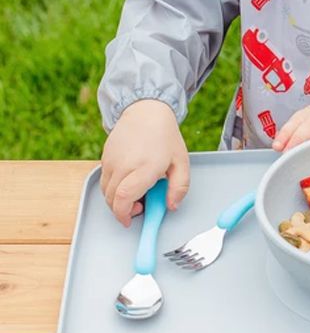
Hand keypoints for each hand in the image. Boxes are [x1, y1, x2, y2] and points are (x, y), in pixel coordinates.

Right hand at [100, 99, 189, 226]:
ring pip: (106, 191)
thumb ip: (179, 187)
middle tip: (139, 206)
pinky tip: (128, 180)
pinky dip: (113, 188)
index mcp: (145, 167)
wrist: (146, 112)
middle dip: (122, 210)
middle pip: (112, 198)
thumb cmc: (165, 138)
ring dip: (116, 200)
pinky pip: (104, 180)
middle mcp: (124, 165)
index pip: (124, 197)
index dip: (124, 214)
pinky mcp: (104, 158)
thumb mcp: (181, 163)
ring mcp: (111, 161)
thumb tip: (171, 206)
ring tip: (135, 192)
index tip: (130, 220)